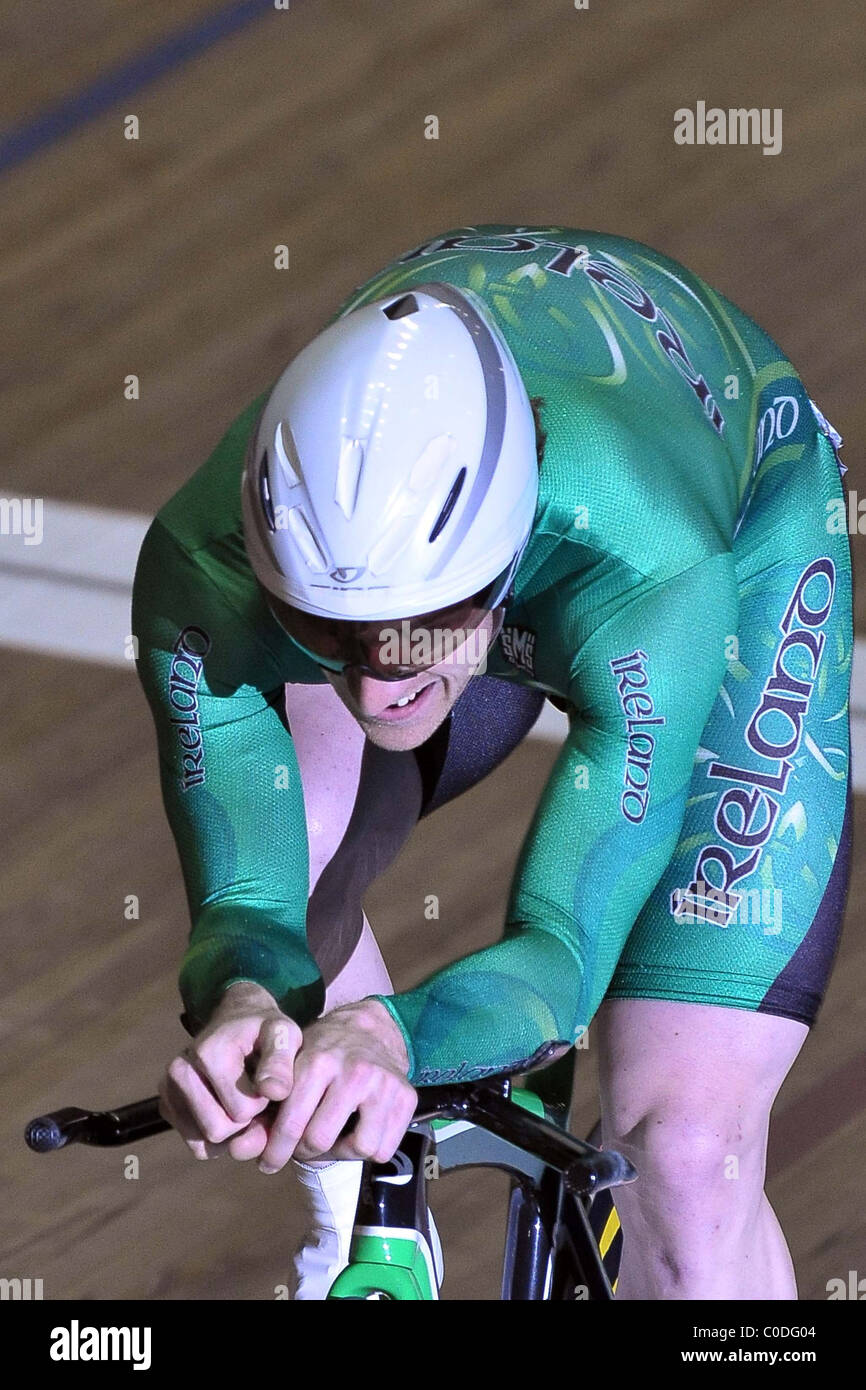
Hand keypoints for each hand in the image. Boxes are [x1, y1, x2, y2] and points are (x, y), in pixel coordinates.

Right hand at [158, 982, 301, 1160]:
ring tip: (240, 1098)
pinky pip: (197, 1145)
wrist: (237, 1022)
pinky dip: (216, 1137)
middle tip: (252, 1093)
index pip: (241, 1112)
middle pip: (217, 1131)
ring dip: (230, 1131)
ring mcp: (168, 1089)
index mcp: (207, 1053)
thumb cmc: (263, 1032)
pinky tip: (225, 1108)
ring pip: (205, 1143)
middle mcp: (179, 1070)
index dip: (261, 1103)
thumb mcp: (283, 1035)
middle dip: (243, 1121)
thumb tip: (273, 1091)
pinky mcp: (166, 1105)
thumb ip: (281, 1062)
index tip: (264, 1081)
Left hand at [253, 998, 416, 1171]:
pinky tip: (356, 1134)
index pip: (292, 1123)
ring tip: (330, 1141)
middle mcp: (354, 1072)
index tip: (268, 1162)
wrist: (370, 1028)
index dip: (275, 1150)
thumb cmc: (325, 1049)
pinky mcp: (407, 1097)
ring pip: (358, 1148)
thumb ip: (272, 1102)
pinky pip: (384, 1148)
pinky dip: (368, 1150)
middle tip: (299, 1150)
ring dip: (340, 1153)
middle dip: (303, 1153)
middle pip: (321, 1140)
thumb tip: (249, 1147)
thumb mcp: (294, 1062)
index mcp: (319, 1061)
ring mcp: (384, 1084)